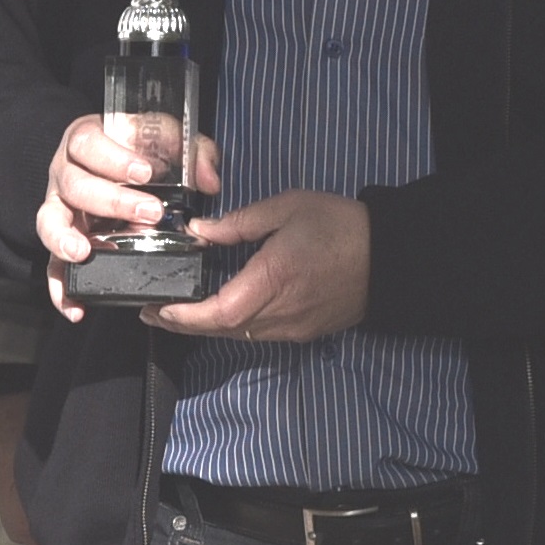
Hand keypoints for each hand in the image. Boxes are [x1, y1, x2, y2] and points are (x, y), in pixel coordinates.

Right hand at [34, 115, 213, 320]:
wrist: (113, 163)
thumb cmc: (136, 149)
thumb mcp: (166, 139)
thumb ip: (191, 153)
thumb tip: (208, 182)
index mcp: (85, 141)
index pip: (88, 145)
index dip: (113, 159)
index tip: (145, 173)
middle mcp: (64, 173)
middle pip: (74, 185)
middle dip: (112, 201)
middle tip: (150, 213)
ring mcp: (59, 208)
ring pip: (50, 221)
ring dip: (65, 239)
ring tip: (83, 253)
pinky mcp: (62, 240)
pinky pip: (51, 265)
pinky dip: (59, 287)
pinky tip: (74, 306)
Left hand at [142, 189, 372, 346]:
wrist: (394, 256)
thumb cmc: (341, 226)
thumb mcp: (287, 209)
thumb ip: (238, 223)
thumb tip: (198, 232)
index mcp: (273, 280)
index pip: (218, 312)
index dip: (183, 316)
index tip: (154, 308)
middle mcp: (282, 312)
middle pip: (221, 330)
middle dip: (182, 323)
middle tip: (150, 312)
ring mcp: (295, 327)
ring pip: (238, 335)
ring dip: (204, 326)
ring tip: (174, 312)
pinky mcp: (305, 331)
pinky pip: (259, 334)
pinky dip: (230, 326)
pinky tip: (215, 313)